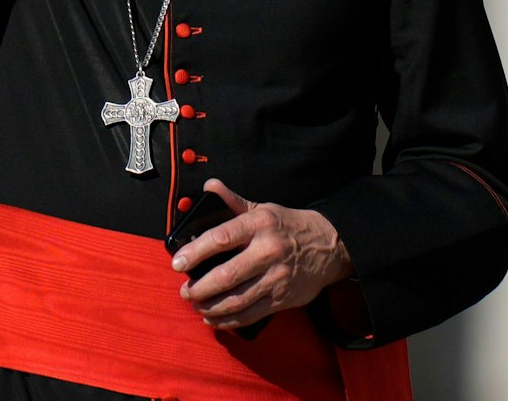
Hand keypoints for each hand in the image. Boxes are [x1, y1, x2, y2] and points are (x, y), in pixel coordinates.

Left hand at [170, 178, 355, 330]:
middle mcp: (268, 251)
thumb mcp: (263, 209)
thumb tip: (209, 186)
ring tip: (197, 305)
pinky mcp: (282, 298)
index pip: (221, 237)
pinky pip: (250, 314)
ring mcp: (276, 277)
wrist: (330, 247)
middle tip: (185, 290)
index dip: (196, 251)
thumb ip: (233, 201)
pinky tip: (214, 318)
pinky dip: (228, 320)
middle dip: (200, 287)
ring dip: (211, 306)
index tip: (178, 262)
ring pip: (237, 299)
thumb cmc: (288, 227)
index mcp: (260, 224)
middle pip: (227, 274)